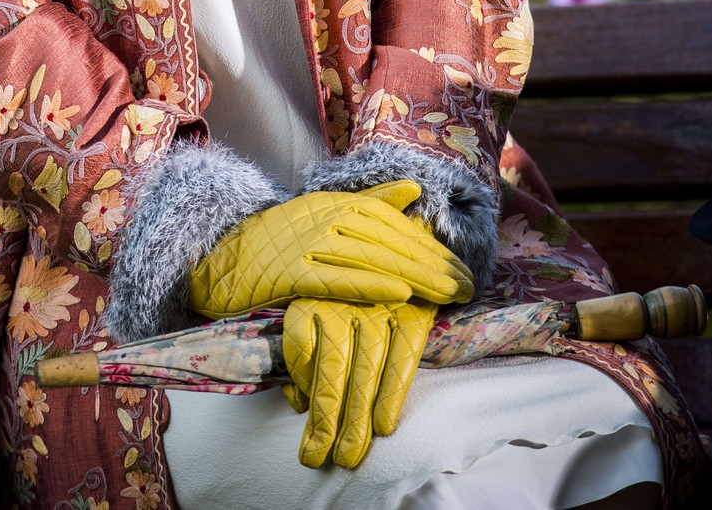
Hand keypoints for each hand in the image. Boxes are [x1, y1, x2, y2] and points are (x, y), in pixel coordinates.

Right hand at [187, 180, 472, 319]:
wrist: (215, 258)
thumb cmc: (274, 241)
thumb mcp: (322, 215)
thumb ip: (369, 202)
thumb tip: (413, 189)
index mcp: (335, 203)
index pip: (393, 222)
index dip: (428, 244)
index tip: (462, 267)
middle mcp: (324, 216)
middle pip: (389, 239)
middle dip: (432, 262)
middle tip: (467, 286)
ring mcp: (305, 243)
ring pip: (370, 256)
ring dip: (414, 274)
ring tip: (449, 292)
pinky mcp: (289, 272)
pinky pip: (336, 277)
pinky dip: (369, 282)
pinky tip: (400, 292)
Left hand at [282, 296, 436, 468]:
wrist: (398, 253)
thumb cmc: (347, 293)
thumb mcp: (315, 308)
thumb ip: (304, 350)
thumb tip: (297, 401)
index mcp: (314, 293)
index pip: (300, 343)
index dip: (300, 385)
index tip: (302, 421)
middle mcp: (346, 299)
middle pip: (333, 366)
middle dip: (326, 418)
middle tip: (319, 459)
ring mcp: (381, 306)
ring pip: (365, 369)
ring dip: (356, 417)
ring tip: (348, 455)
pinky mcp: (414, 313)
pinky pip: (402, 358)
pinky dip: (391, 393)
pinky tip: (384, 425)